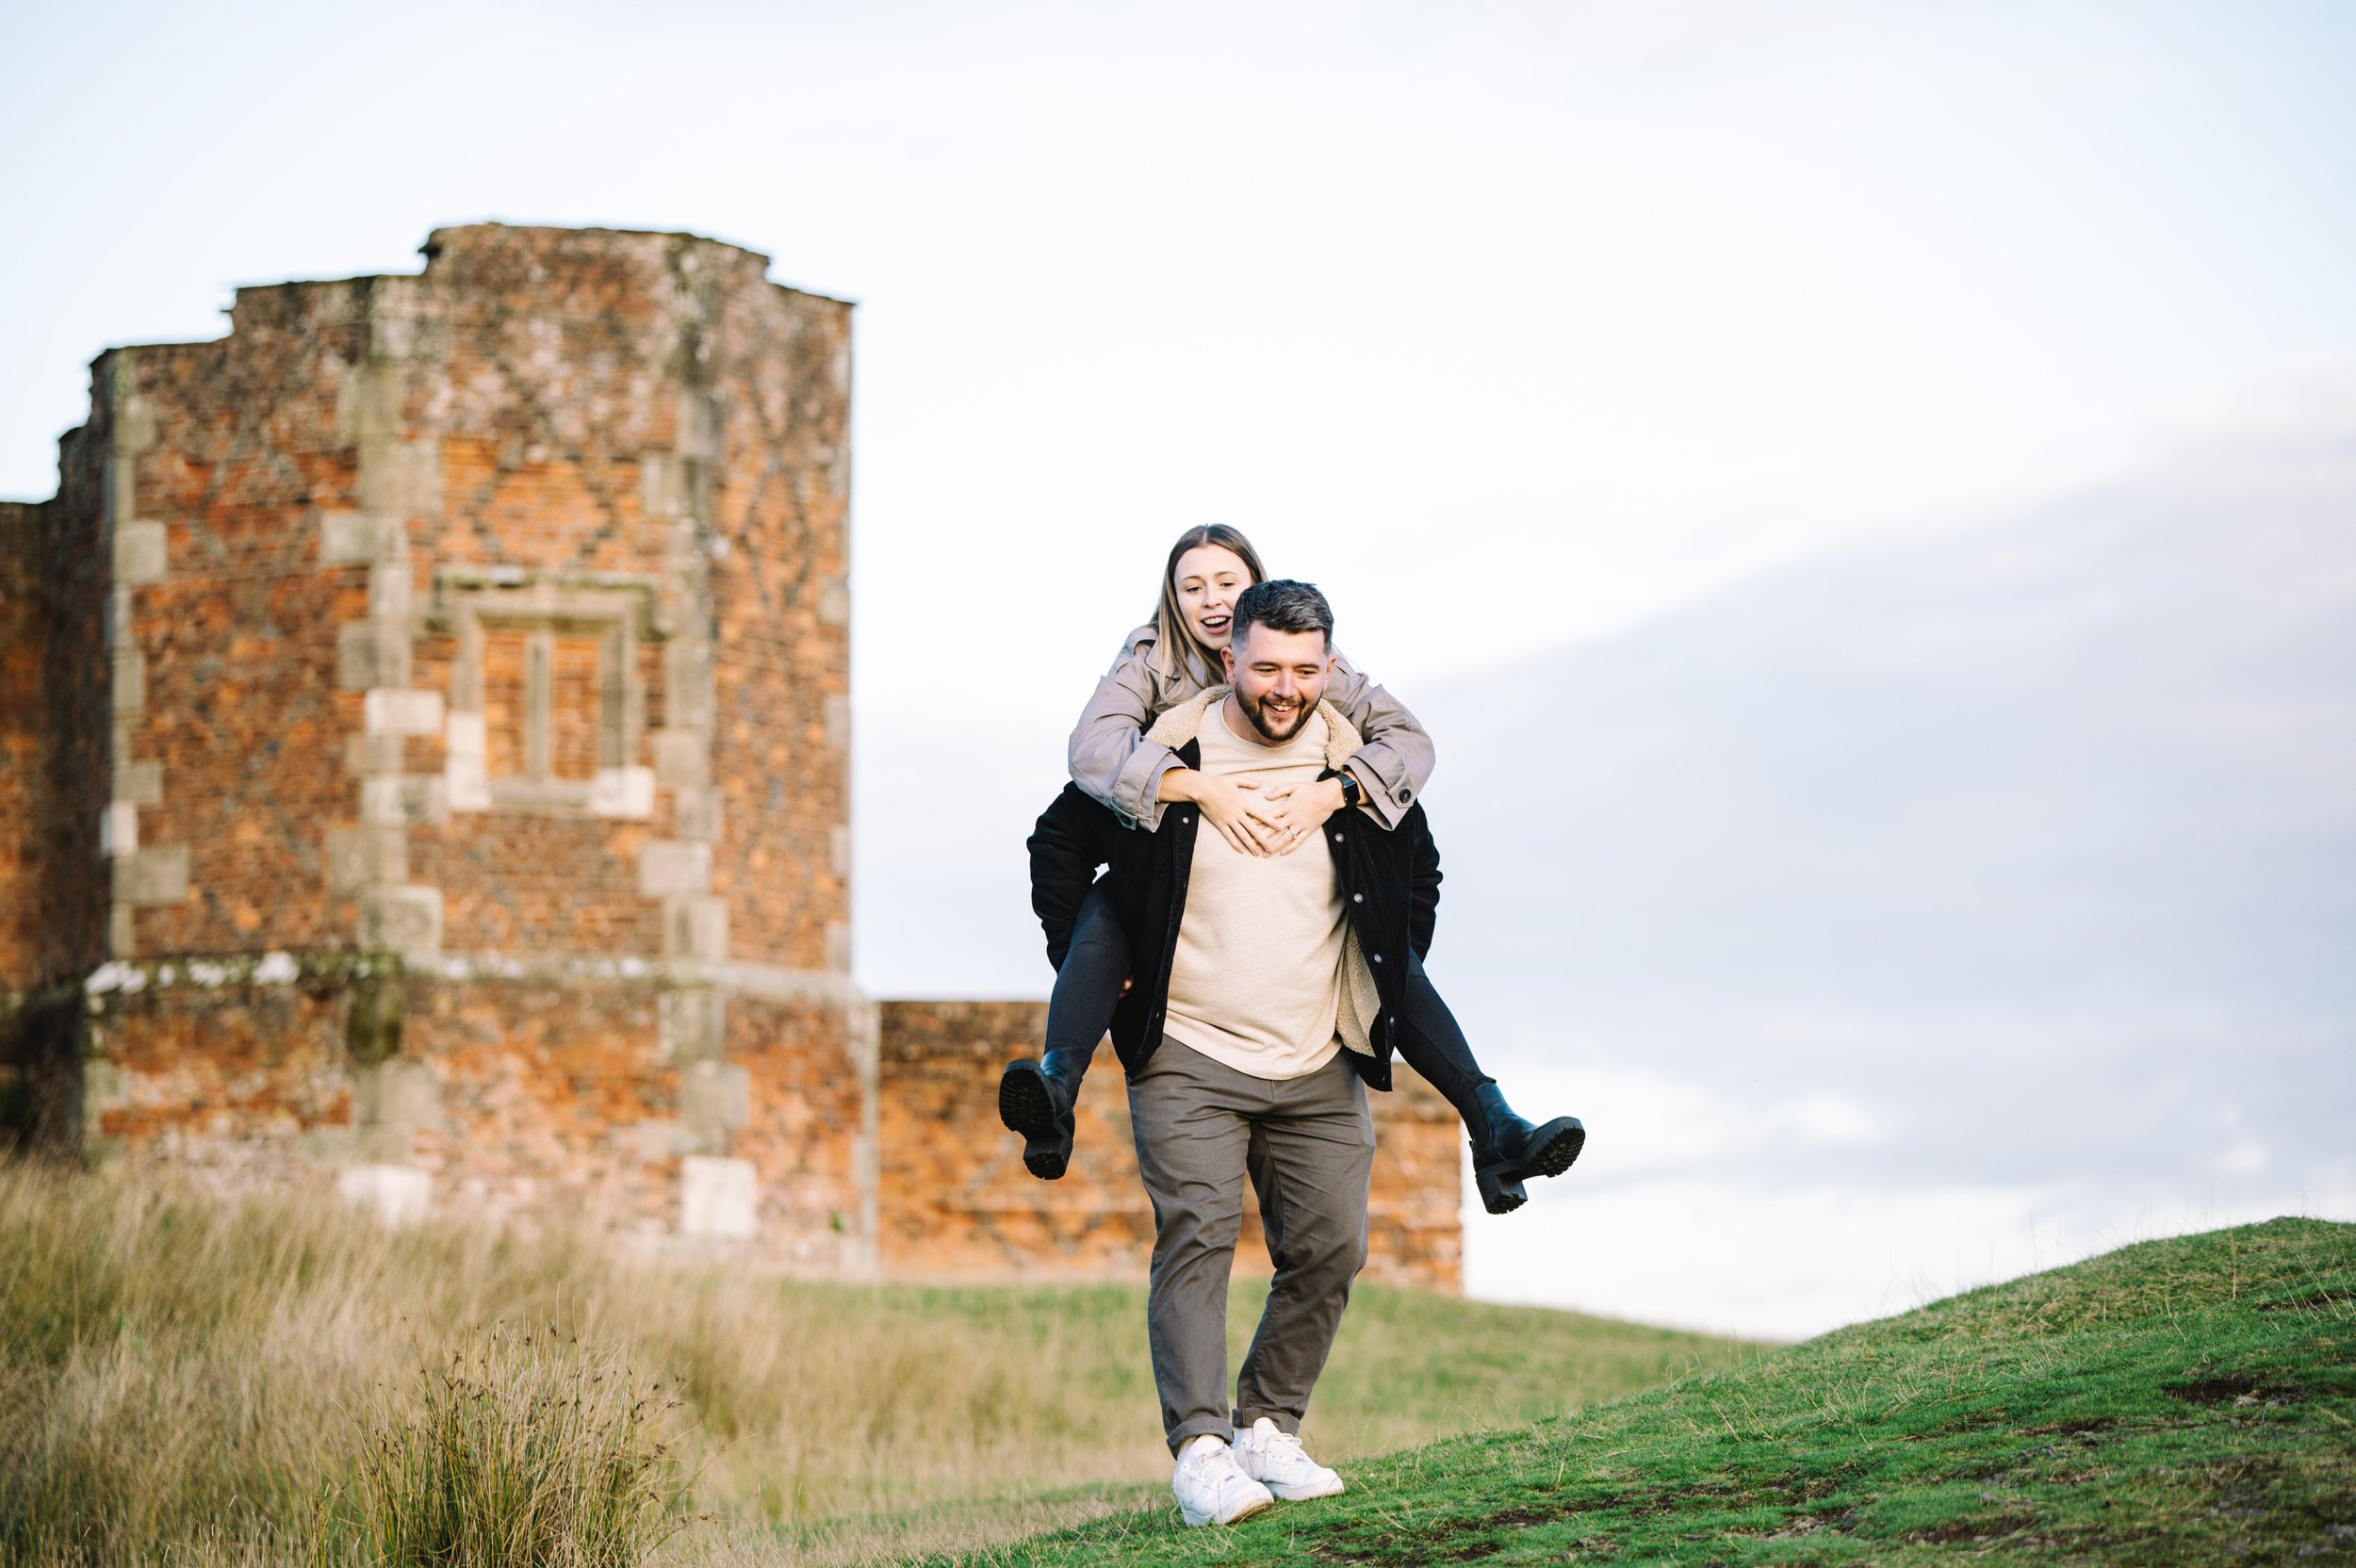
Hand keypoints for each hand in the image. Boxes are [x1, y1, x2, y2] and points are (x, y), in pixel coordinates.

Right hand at [1163, 769, 1281, 856]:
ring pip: (1242, 835)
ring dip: (1251, 845)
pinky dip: (1235, 844)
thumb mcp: (1235, 779)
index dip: (1271, 821)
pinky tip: (1241, 851)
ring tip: (1257, 853)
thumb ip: (1248, 782)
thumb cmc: (1217, 782)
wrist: (1202, 788)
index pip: (1261, 814)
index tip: (1280, 828)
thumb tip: (1260, 784)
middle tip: (1271, 849)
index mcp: (1243, 803)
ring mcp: (1229, 820)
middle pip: (1254, 829)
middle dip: (1263, 840)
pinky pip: (1229, 836)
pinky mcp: (1220, 824)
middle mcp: (1238, 813)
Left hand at [1257, 775, 1346, 853]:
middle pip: (1274, 829)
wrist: (1330, 795)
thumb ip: (1279, 791)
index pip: (1269, 815)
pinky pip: (1299, 841)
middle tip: (1251, 844)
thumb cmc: (1311, 788)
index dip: (1257, 821)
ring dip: (1274, 846)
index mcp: (1287, 806)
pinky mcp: (1309, 830)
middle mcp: (1293, 817)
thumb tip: (1265, 797)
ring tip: (1265, 854)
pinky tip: (1283, 853)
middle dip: (1262, 837)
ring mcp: (1301, 825)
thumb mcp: (1294, 785)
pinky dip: (1291, 847)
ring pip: (1285, 838)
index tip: (1247, 827)